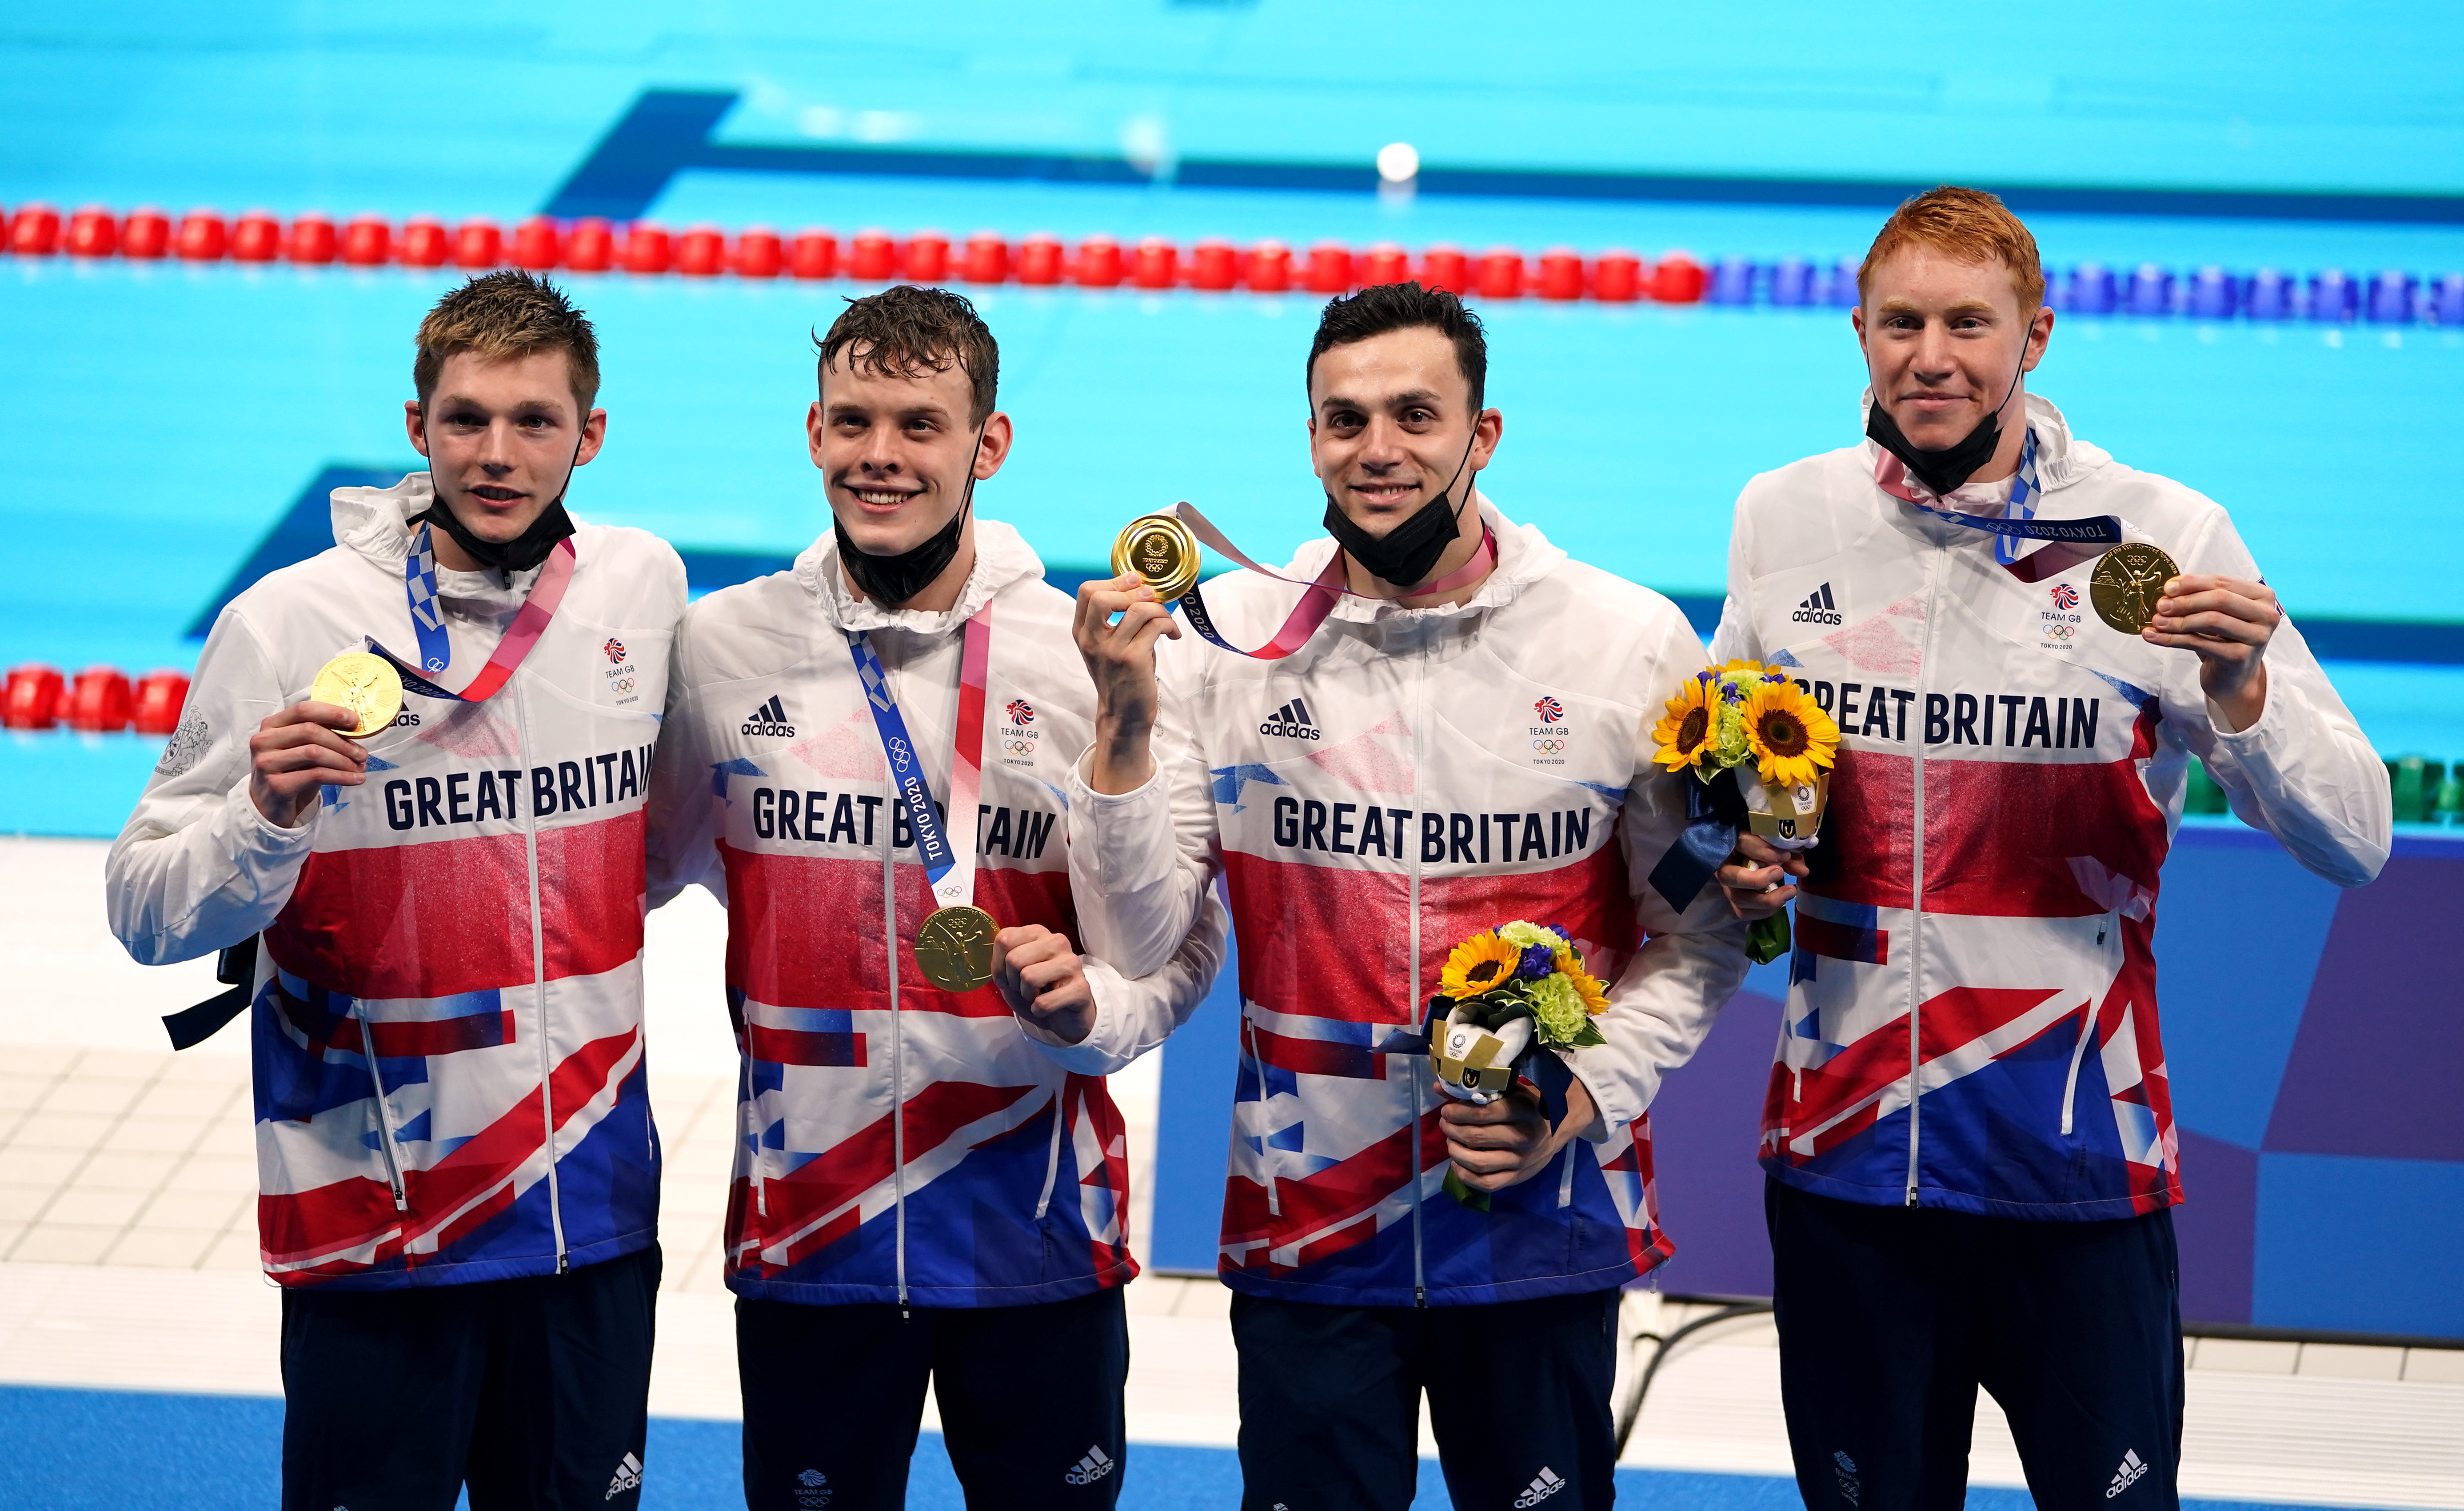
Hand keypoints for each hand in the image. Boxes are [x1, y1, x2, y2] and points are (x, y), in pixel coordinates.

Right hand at [248, 701, 367, 827]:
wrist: (270, 807)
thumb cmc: (290, 773)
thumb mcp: (302, 749)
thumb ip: (319, 735)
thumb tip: (354, 726)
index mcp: (271, 725)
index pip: (303, 710)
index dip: (332, 713)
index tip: (355, 721)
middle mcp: (264, 740)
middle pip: (311, 731)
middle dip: (342, 742)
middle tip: (362, 753)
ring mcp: (267, 762)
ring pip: (314, 753)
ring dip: (344, 760)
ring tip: (361, 767)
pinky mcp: (276, 784)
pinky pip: (316, 775)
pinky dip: (341, 776)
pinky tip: (355, 779)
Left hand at [992, 924, 1095, 1044]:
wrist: (1065, 1015)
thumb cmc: (1036, 990)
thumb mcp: (1012, 972)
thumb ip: (1000, 958)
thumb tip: (979, 952)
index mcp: (1038, 933)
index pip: (1004, 939)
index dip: (998, 965)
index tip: (1007, 977)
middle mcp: (1057, 942)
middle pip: (1014, 959)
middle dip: (1013, 982)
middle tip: (1025, 989)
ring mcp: (1072, 963)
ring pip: (1029, 977)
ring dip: (1027, 996)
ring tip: (1037, 996)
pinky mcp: (1081, 988)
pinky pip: (1044, 1002)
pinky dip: (1039, 1011)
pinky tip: (1047, 1008)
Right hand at [1072, 573, 1179, 794]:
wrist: (1123, 715)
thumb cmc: (1121, 677)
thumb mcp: (1107, 646)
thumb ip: (1116, 619)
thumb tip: (1144, 590)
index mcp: (1082, 633)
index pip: (1086, 592)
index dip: (1113, 580)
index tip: (1135, 581)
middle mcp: (1091, 640)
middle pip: (1102, 596)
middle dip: (1131, 589)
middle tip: (1151, 596)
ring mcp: (1111, 650)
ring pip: (1137, 609)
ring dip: (1159, 609)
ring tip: (1166, 620)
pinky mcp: (1132, 659)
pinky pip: (1155, 626)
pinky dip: (1169, 625)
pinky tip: (1173, 635)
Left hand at [1439, 1074, 1598, 1192]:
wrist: (1556, 1129)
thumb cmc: (1527, 1104)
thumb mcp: (1508, 1090)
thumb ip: (1477, 1089)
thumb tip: (1439, 1087)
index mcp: (1522, 1109)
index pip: (1483, 1113)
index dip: (1458, 1112)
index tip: (1447, 1110)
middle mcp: (1523, 1137)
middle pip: (1475, 1137)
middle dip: (1452, 1129)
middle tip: (1445, 1123)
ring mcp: (1521, 1161)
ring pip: (1477, 1162)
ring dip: (1455, 1151)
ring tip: (1450, 1141)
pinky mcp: (1517, 1178)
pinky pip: (1486, 1183)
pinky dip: (1465, 1175)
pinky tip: (1457, 1163)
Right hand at [1715, 831, 1805, 920]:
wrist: (1763, 861)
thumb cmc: (1770, 847)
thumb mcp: (1778, 846)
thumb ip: (1788, 855)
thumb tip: (1802, 872)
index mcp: (1734, 842)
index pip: (1741, 844)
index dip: (1761, 851)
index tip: (1785, 856)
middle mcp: (1724, 865)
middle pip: (1728, 876)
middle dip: (1756, 879)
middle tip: (1780, 873)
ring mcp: (1728, 886)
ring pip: (1738, 898)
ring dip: (1765, 899)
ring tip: (1790, 892)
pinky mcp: (1735, 901)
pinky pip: (1743, 912)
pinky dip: (1763, 911)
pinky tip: (1781, 903)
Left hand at [2144, 573, 2277, 731]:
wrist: (2233, 677)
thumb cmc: (2223, 639)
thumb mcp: (2216, 613)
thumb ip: (2200, 597)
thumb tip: (2168, 590)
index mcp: (2262, 596)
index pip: (2222, 582)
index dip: (2192, 583)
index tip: (2167, 588)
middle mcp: (2266, 615)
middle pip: (2219, 599)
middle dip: (2185, 601)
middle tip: (2160, 605)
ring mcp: (2257, 637)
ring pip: (2210, 620)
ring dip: (2177, 620)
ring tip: (2155, 621)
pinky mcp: (2241, 657)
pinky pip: (2199, 643)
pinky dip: (2172, 639)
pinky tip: (2153, 636)